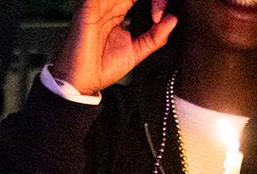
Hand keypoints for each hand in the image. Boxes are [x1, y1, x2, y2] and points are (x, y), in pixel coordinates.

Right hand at [53, 0, 177, 97]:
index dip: (155, 0)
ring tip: (154, 3)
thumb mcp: (137, 51)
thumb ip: (155, 36)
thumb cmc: (103, 68)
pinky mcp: (89, 7)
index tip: (161, 16)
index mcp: (118, 11)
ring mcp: (98, 4)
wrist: (83, 82)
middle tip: (160, 3)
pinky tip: (132, 2)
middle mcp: (108, 4)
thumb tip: (173, 20)